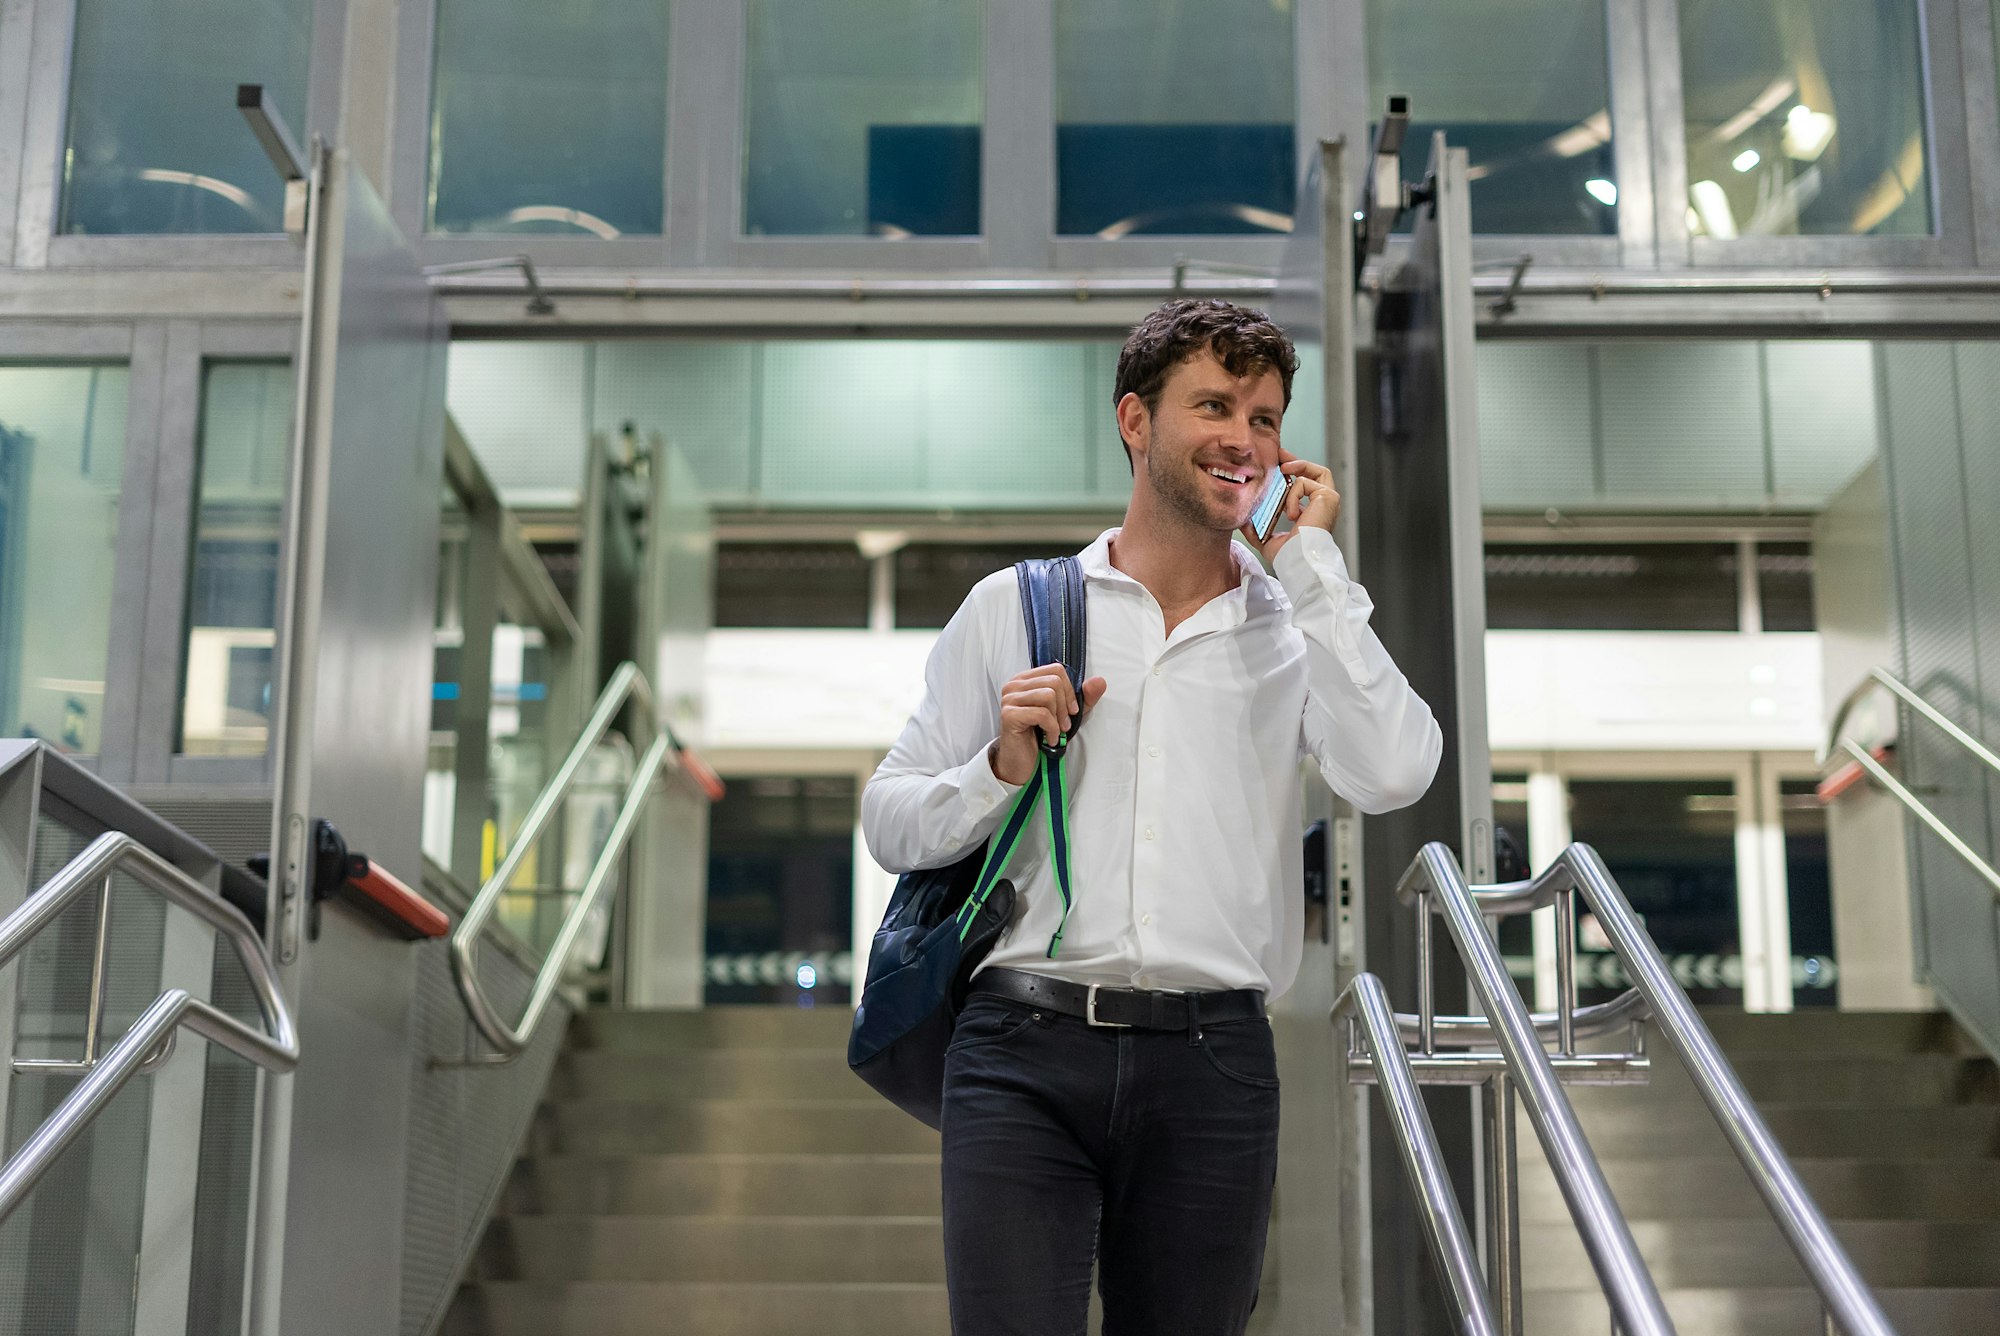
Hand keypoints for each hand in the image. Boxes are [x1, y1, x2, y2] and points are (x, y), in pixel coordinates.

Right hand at [988, 664, 1108, 784]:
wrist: (1023, 762)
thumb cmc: (1041, 735)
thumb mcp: (1068, 713)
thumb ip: (1084, 697)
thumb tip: (1099, 681)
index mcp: (1026, 679)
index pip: (1056, 669)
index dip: (1069, 690)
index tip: (1071, 710)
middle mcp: (1014, 685)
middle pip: (1054, 681)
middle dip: (1064, 706)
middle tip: (1064, 725)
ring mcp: (1009, 699)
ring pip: (1048, 695)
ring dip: (1058, 718)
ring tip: (1056, 732)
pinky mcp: (1009, 715)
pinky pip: (1041, 714)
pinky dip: (1051, 729)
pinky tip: (1049, 739)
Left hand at [1240, 448, 1339, 562]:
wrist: (1296, 559)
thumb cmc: (1287, 555)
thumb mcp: (1266, 539)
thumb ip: (1257, 528)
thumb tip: (1243, 520)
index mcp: (1310, 513)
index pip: (1304, 486)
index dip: (1291, 472)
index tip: (1276, 464)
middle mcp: (1322, 505)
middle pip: (1315, 472)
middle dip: (1296, 460)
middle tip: (1279, 453)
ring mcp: (1328, 501)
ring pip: (1318, 472)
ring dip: (1299, 466)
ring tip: (1283, 470)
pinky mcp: (1328, 498)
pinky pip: (1306, 483)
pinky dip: (1293, 495)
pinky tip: (1290, 513)